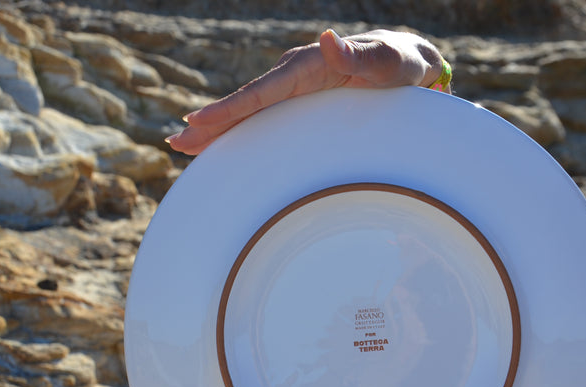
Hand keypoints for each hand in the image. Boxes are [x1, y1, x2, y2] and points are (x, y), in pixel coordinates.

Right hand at [166, 29, 445, 154]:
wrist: (407, 63)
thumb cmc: (398, 63)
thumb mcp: (385, 62)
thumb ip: (357, 57)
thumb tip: (326, 39)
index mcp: (307, 65)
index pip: (263, 92)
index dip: (231, 108)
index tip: (201, 122)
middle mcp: (294, 75)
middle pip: (247, 104)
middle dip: (212, 124)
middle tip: (178, 144)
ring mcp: (294, 90)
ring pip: (250, 113)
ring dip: (219, 131)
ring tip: (186, 148)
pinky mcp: (300, 103)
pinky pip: (264, 119)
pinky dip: (242, 132)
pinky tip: (223, 147)